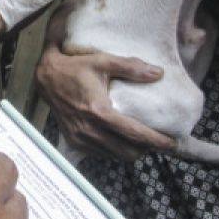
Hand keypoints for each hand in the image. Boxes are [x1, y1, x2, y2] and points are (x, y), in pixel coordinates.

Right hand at [36, 43, 175, 160]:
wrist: (45, 78)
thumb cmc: (75, 67)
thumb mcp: (102, 61)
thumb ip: (130, 67)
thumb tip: (158, 73)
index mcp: (99, 112)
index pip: (134, 134)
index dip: (156, 141)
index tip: (173, 142)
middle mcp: (90, 130)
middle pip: (128, 153)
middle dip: (145, 149)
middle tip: (156, 139)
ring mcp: (81, 138)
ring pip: (116, 156)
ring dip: (129, 150)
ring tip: (139, 140)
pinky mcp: (75, 142)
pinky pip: (102, 154)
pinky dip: (113, 149)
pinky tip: (117, 137)